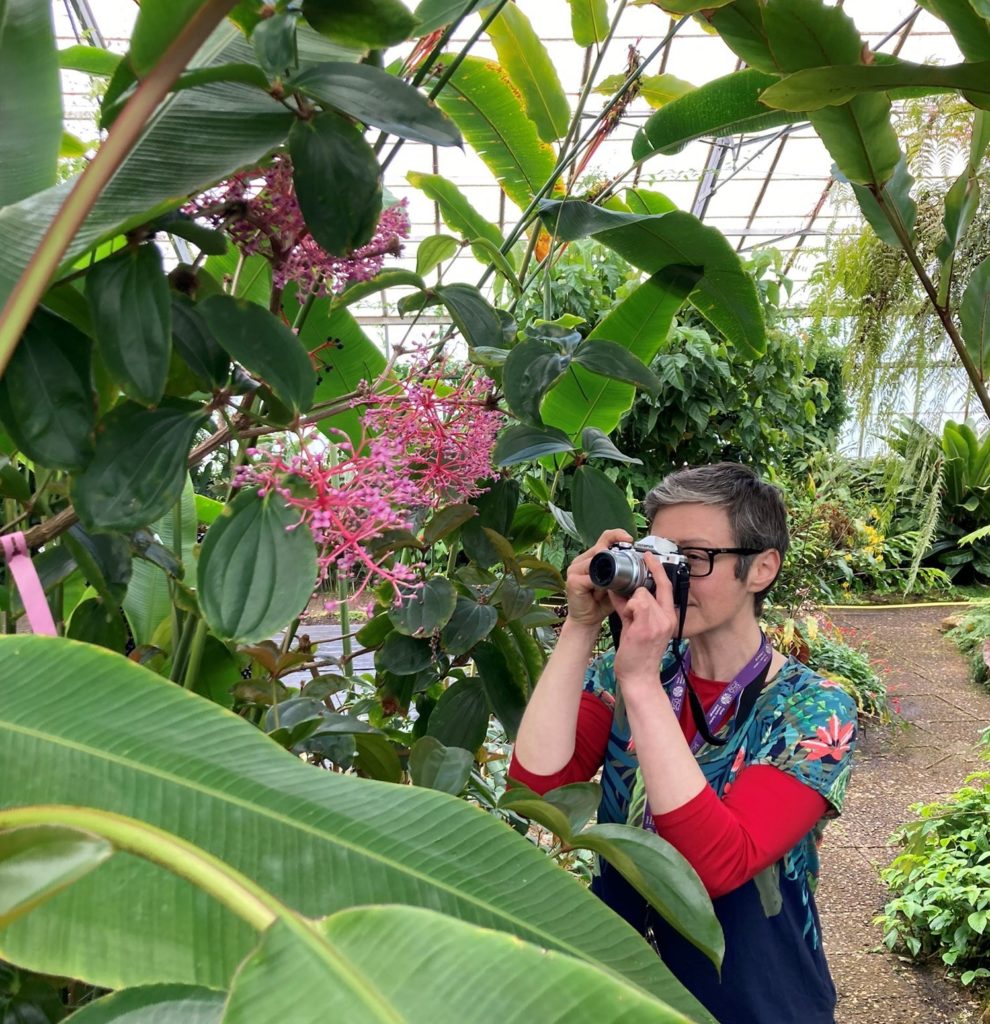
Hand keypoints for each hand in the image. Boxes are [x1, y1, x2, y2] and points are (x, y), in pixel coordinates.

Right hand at [565, 528, 632, 628]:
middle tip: (623, 571)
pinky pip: (591, 578)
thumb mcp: (616, 583)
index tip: (629, 539)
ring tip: (608, 588)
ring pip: (596, 562)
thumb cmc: (601, 602)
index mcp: (592, 558)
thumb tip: (639, 562)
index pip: (604, 538)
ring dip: (607, 575)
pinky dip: (600, 586)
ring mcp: (574, 570)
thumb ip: (622, 572)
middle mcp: (581, 560)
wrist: (587, 620)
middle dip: (614, 559)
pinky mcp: (573, 581)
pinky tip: (601, 593)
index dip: (617, 535)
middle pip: (600, 548)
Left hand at [611, 552, 678, 688]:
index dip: (657, 568)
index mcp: (668, 617)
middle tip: (630, 604)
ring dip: (629, 604)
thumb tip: (621, 590)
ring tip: (629, 621)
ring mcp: (658, 623)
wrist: (639, 678)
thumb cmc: (638, 655)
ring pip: (640, 594)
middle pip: (650, 588)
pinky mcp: (646, 628)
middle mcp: (667, 618)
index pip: (666, 586)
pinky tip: (627, 622)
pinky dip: (627, 608)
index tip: (648, 555)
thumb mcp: (637, 626)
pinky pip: (636, 603)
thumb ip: (632, 607)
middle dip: (636, 592)